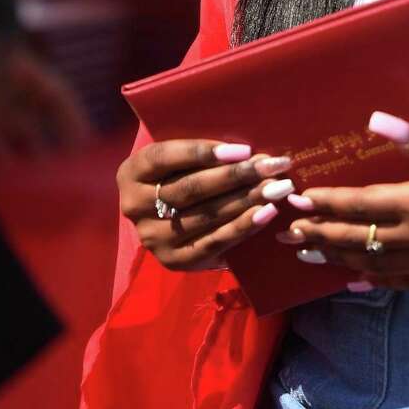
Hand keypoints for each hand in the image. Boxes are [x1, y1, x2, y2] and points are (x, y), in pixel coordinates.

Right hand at [117, 140, 295, 271]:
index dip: (204, 152)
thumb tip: (250, 148)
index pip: (166, 157)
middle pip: (190, 189)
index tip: (243, 149)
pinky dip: (242, 227)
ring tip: (277, 187)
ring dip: (246, 201)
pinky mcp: (173, 260)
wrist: (163, 212)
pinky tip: (266, 213)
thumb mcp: (178, 154)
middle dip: (236, 176)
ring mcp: (152, 238)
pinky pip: (212, 243)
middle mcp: (134, 206)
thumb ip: (202, 149)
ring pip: (204, 216)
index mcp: (132, 172)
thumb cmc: (180, 169)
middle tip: (272, 165)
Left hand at [283, 113, 408, 289]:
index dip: (326, 203)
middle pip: (355, 238)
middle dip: (318, 234)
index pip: (359, 205)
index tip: (296, 201)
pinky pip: (397, 282)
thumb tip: (377, 120)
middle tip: (285, 233)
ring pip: (370, 263)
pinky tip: (356, 282)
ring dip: (334, 258)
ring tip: (306, 257)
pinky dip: (371, 281)